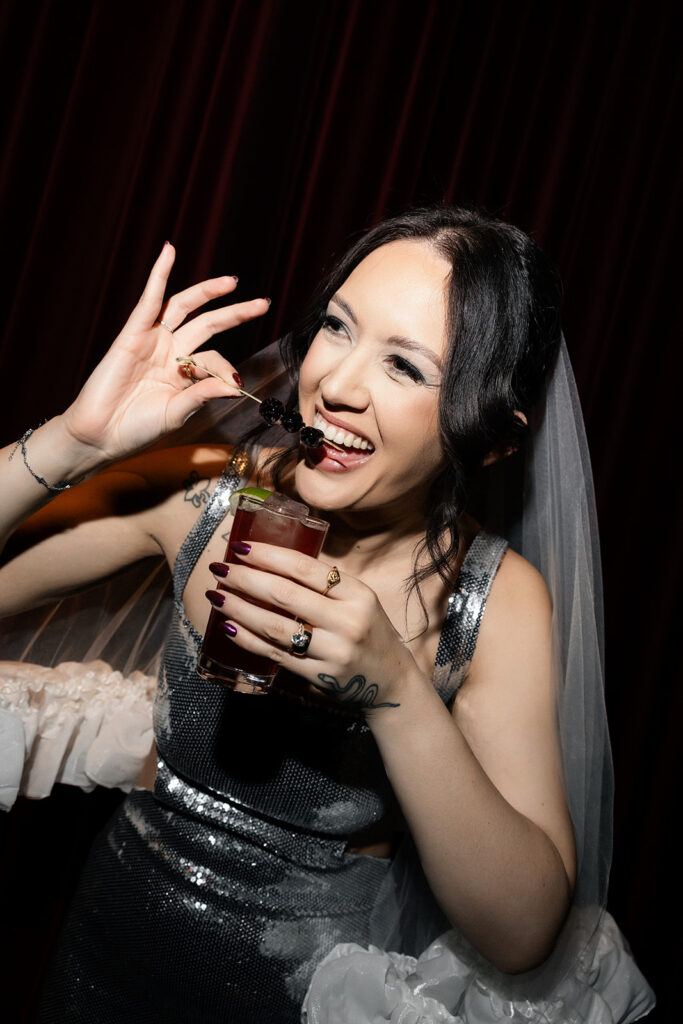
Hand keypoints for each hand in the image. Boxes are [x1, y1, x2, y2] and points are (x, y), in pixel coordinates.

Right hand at [61, 243, 269, 462]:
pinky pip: (148, 301)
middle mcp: (170, 352)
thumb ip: (203, 395)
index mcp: (183, 373)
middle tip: (263, 303)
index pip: (213, 358)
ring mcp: (152, 341)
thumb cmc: (138, 430)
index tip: (234, 385)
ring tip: (232, 281)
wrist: (102, 436)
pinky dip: (158, 275)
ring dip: (207, 291)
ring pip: (184, 307)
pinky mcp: (131, 334)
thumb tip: (236, 386)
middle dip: (235, 313)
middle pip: (208, 324)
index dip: (226, 368)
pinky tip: (169, 252)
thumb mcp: (178, 413)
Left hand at [206, 544, 420, 710]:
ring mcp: (332, 651)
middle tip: (219, 568)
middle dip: (245, 579)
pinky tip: (228, 627)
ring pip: (275, 626)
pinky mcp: (319, 675)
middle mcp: (347, 621)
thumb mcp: (360, 600)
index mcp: (357, 594)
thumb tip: (273, 561)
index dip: (268, 555)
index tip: (241, 547)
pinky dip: (248, 639)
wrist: (391, 682)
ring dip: (239, 609)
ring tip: (216, 595)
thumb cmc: (368, 631)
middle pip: (285, 595)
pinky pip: (275, 654)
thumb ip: (325, 584)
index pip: (305, 568)